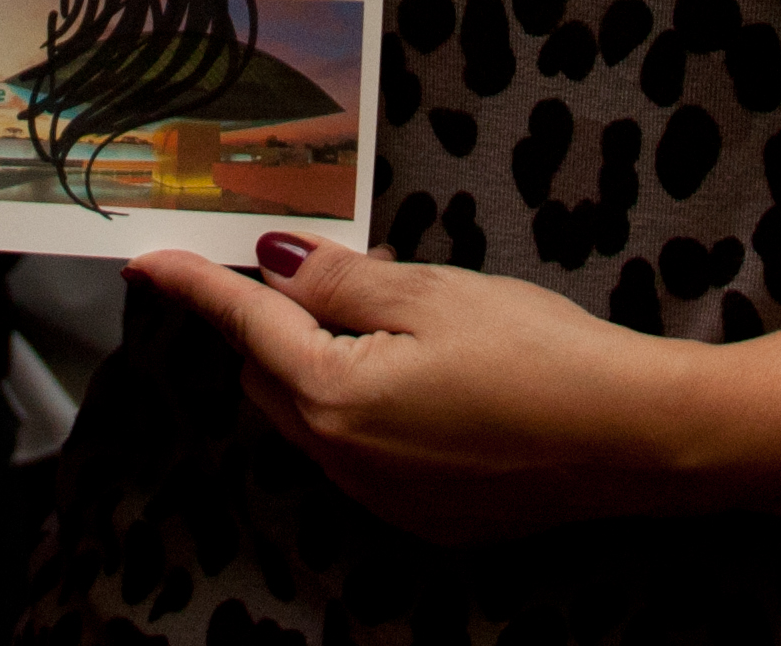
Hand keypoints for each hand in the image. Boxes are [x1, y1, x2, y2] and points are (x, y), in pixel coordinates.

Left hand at [130, 233, 713, 543]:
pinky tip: (439, 386)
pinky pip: (365, 458)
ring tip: (404, 325)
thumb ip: (339, 281)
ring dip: (325, 372)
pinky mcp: (427, 520)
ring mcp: (383, 501)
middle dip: (276, 328)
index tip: (148, 260)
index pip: (246, 327)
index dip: (197, 287)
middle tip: (328, 275)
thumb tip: (274, 264)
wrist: (632, 440)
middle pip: (271, 381)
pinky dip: (371, 414)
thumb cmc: (539, 353)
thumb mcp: (433, 292)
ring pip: (316, 421)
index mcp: (334, 396)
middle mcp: (342, 462)